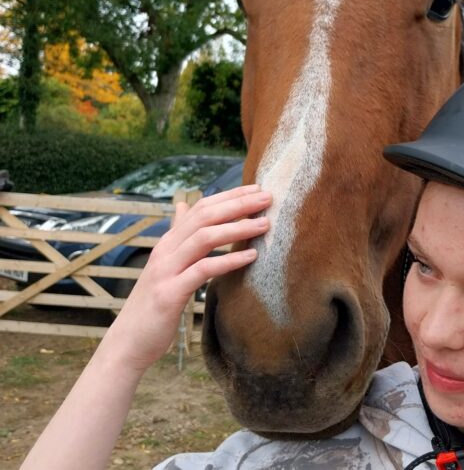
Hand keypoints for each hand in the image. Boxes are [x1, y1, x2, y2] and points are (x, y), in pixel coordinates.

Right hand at [106, 185, 271, 371]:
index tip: (258, 189)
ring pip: (204, 238)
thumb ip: (177, 237)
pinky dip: (228, 261)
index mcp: (168, 242)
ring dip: (237, 228)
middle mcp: (166, 250)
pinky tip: (251, 256)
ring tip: (264, 225)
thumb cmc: (154, 304)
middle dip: (238, 204)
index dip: (230, 196)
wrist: (128, 342)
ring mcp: (166, 270)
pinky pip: (203, 270)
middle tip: (268, 197)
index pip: (201, 208)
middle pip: (205, 216)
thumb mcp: (165, 264)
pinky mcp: (170, 293)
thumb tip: (182, 206)